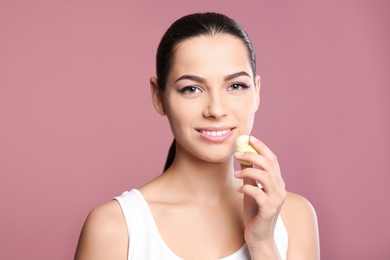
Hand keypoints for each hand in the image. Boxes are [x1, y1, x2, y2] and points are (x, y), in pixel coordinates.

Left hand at [234, 135, 286, 250]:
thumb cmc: (255, 212)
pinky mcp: (269, 209)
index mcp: (277, 182)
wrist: (258, 236)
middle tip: (237, 153)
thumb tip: (243, 157)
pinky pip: (258, 192)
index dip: (262, 147)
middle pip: (269, 164)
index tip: (250, 138)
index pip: (272, 159)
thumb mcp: (251, 190)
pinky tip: (239, 189)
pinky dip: (246, 187)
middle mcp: (280, 189)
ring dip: (248, 171)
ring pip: (264, 176)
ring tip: (236, 174)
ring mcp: (276, 199)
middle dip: (252, 155)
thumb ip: (250, 175)